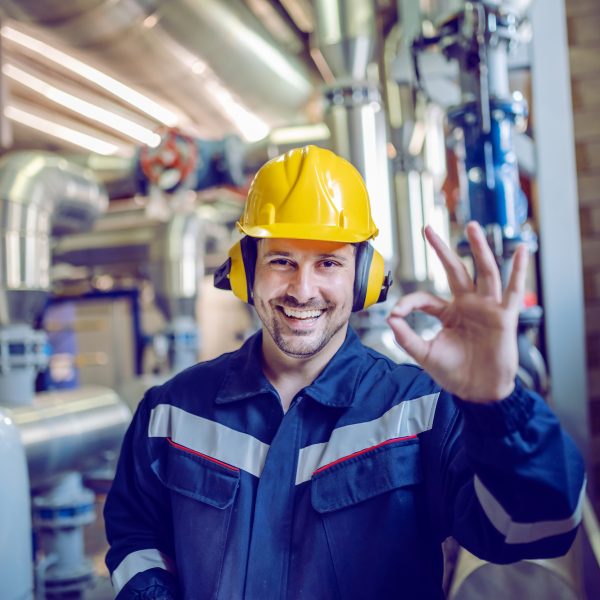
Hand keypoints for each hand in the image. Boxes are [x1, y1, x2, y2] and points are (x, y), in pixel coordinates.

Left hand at [387, 221, 528, 402]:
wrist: (477, 392)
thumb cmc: (454, 373)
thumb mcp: (424, 354)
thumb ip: (406, 337)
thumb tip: (390, 318)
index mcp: (448, 312)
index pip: (425, 298)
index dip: (409, 303)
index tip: (396, 314)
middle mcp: (468, 305)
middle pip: (455, 270)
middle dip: (442, 250)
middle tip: (428, 228)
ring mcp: (487, 308)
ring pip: (483, 271)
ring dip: (479, 248)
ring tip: (473, 226)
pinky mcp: (504, 316)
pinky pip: (513, 290)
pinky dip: (519, 270)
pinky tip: (522, 251)